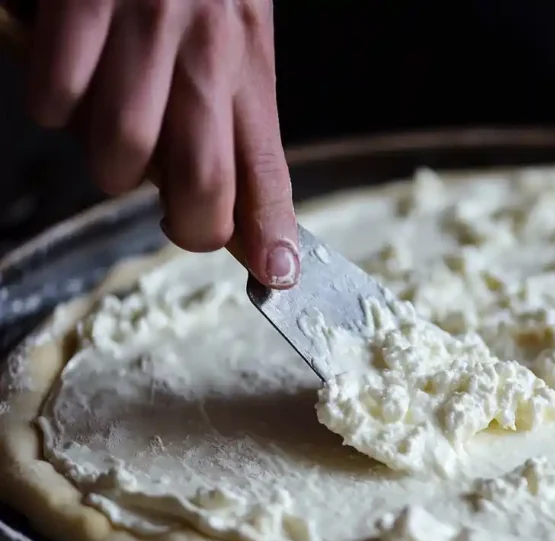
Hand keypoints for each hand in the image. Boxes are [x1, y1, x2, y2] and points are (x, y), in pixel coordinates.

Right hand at [25, 0, 298, 287]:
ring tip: (113, 116)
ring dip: (108, 158)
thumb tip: (239, 209)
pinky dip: (52, 100)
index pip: (269, 166)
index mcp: (248, 60)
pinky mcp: (81, 4)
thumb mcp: (237, 31)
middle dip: (185, 224)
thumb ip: (235, 114)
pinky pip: (54, 98)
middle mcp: (205, 53)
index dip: (271, 231)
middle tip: (173, 212)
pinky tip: (66, 65)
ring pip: (118, 153)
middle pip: (200, 184)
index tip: (278, 276)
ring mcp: (142, 28)